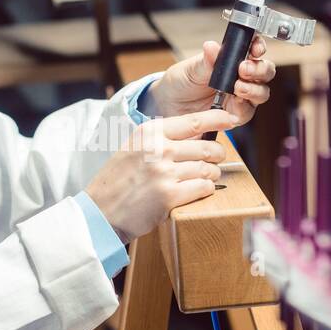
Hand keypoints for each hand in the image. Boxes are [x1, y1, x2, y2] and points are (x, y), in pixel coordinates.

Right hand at [84, 108, 237, 241]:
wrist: (100, 211)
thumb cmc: (118, 180)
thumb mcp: (133, 147)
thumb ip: (160, 138)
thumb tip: (198, 131)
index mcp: (149, 133)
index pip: (193, 121)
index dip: (217, 118)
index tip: (230, 119)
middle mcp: (157, 149)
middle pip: (206, 147)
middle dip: (217, 155)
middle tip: (215, 159)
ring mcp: (164, 173)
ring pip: (207, 169)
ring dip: (211, 175)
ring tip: (205, 177)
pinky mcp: (169, 196)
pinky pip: (203, 188)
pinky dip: (206, 189)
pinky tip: (198, 190)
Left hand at [144, 35, 275, 125]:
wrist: (168, 107)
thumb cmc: (181, 82)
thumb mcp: (190, 69)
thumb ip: (205, 61)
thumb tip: (212, 46)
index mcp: (233, 59)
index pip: (254, 49)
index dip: (259, 47)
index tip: (255, 48)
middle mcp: (242, 77)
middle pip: (265, 72)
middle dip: (260, 69)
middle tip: (244, 69)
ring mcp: (241, 97)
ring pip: (262, 92)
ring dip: (254, 89)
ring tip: (238, 87)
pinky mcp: (236, 115)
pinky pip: (247, 112)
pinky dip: (244, 107)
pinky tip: (235, 103)